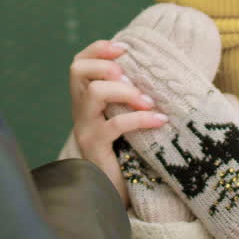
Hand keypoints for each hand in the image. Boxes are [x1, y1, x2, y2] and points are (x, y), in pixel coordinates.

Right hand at [69, 39, 168, 204]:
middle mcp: (79, 109)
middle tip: (130, 78)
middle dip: (106, 65)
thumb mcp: (122, 114)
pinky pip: (115, 124)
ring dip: (125, 91)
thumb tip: (154, 68)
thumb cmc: (122, 148)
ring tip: (148, 101)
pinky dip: (140, 118)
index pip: (79, 62)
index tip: (125, 49)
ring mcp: (84, 127)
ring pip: (95, 92)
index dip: (99, 49)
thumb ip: (127, 93)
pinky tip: (160, 120)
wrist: (111, 190)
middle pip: (78, 70)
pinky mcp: (95, 146)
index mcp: (84, 98)